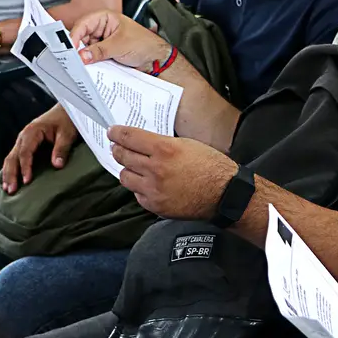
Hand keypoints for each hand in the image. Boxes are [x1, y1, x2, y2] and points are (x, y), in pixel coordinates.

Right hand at [2, 105, 78, 193]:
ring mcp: (22, 141)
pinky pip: (14, 158)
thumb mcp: (67, 133)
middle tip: (11, 190)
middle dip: (10, 174)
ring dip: (8, 174)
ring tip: (7, 189)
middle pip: (12, 157)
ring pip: (10, 158)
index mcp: (32, 132)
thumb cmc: (66, 120)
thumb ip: (61, 148)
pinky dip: (11, 169)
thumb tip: (57, 165)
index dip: (25, 167)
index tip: (27, 180)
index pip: (25, 152)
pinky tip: (10, 180)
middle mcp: (23, 136)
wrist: (65, 111)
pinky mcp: (25, 145)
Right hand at [72, 11, 171, 70]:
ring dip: (85, 56)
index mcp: (105, 18)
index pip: (83, 24)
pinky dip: (91, 61)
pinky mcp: (105, 52)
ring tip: (84, 63)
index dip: (75, 36)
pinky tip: (90, 66)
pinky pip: (93, 56)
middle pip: (82, 37)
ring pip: (86, 48)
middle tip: (75, 59)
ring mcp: (103, 40)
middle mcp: (102, 28)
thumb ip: (99, 51)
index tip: (71, 48)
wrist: (156, 59)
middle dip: (79, 48)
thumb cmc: (145, 44)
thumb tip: (81, 55)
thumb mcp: (119, 45)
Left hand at [108, 126, 235, 217]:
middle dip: (118, 150)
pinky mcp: (155, 205)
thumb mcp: (188, 145)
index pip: (129, 137)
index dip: (117, 133)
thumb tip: (143, 143)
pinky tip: (149, 185)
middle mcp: (155, 168)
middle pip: (123, 156)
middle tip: (118, 148)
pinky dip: (140, 188)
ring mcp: (153, 189)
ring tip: (134, 168)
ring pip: (125, 176)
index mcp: (165, 149)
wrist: (224, 194)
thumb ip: (163, 144)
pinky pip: (137, 194)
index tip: (112, 132)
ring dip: (128, 170)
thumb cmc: (212, 167)